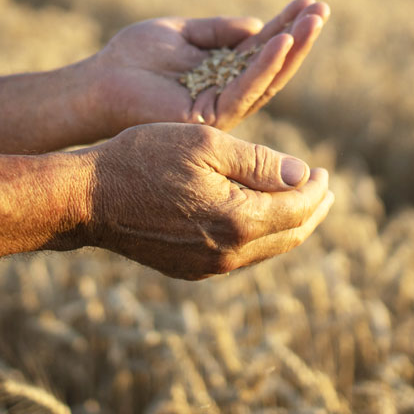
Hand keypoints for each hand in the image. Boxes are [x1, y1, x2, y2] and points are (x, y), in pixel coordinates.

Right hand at [81, 123, 332, 279]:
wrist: (88, 199)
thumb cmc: (144, 159)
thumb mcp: (206, 144)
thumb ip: (259, 162)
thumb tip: (303, 176)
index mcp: (238, 220)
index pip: (298, 208)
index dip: (317, 189)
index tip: (325, 171)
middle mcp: (229, 254)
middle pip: (289, 236)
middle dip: (312, 211)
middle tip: (325, 190)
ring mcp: (207, 267)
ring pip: (267, 250)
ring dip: (288, 226)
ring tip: (298, 204)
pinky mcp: (189, 269)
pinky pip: (240, 256)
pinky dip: (259, 236)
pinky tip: (257, 218)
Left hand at [92, 0, 329, 133]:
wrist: (99, 82)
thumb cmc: (133, 57)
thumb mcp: (181, 32)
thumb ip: (217, 29)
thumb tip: (258, 25)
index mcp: (221, 72)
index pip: (262, 49)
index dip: (286, 25)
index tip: (309, 2)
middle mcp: (226, 92)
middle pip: (273, 66)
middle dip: (299, 38)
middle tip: (322, 9)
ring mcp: (220, 108)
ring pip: (266, 79)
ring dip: (291, 49)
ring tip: (313, 21)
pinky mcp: (209, 117)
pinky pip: (244, 90)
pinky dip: (264, 66)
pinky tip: (281, 42)